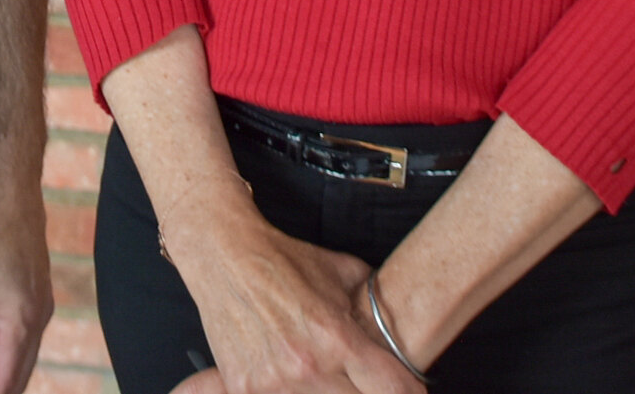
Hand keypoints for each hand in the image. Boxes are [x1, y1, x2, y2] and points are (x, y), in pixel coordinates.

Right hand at [162, 203, 418, 393]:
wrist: (224, 255)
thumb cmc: (285, 260)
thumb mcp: (342, 271)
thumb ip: (375, 303)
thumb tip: (401, 321)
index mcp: (337, 337)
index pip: (394, 388)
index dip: (409, 391)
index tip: (410, 390)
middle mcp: (309, 366)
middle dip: (362, 390)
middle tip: (353, 373)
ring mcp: (275, 381)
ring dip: (324, 390)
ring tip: (313, 365)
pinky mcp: (245, 388)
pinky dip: (286, 390)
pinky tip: (287, 373)